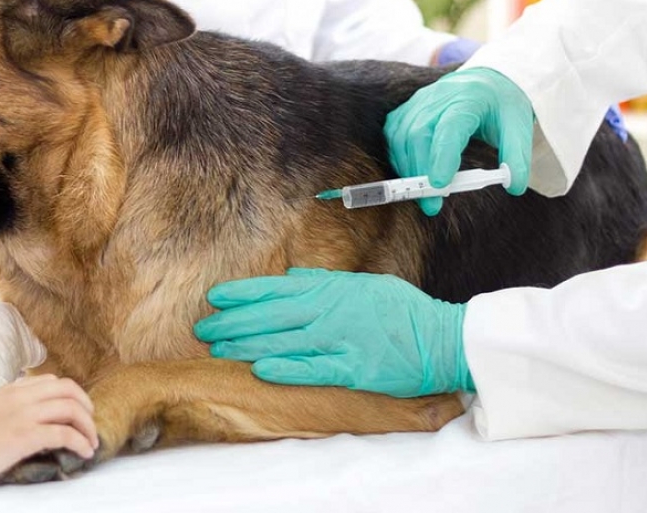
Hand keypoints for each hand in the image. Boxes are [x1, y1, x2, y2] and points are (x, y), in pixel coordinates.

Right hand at [0, 374, 97, 485]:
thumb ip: (14, 404)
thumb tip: (38, 411)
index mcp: (13, 388)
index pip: (53, 381)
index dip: (72, 395)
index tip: (79, 411)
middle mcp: (21, 396)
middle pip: (69, 390)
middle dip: (86, 407)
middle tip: (91, 424)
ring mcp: (23, 414)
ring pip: (71, 409)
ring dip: (88, 427)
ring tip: (92, 442)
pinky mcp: (25, 436)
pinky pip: (64, 434)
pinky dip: (80, 442)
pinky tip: (84, 452)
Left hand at [194, 268, 473, 396]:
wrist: (442, 338)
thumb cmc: (402, 311)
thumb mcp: (364, 285)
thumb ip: (326, 282)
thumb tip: (294, 276)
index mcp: (332, 289)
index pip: (277, 288)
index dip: (243, 293)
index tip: (216, 297)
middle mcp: (331, 311)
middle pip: (271, 315)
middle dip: (233, 321)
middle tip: (203, 328)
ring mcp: (341, 339)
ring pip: (284, 341)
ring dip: (247, 345)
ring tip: (218, 350)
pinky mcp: (353, 369)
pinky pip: (312, 368)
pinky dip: (285, 368)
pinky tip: (259, 368)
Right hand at [384, 67, 532, 215]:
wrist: (486, 83)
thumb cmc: (501, 107)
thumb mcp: (520, 127)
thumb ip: (517, 158)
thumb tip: (513, 187)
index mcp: (469, 98)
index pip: (450, 128)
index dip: (442, 156)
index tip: (440, 185)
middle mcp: (437, 97)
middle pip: (419, 135)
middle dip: (421, 172)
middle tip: (432, 205)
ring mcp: (417, 102)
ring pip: (401, 137)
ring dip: (408, 170)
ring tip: (424, 195)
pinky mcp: (405, 110)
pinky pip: (393, 136)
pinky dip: (398, 159)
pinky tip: (411, 175)